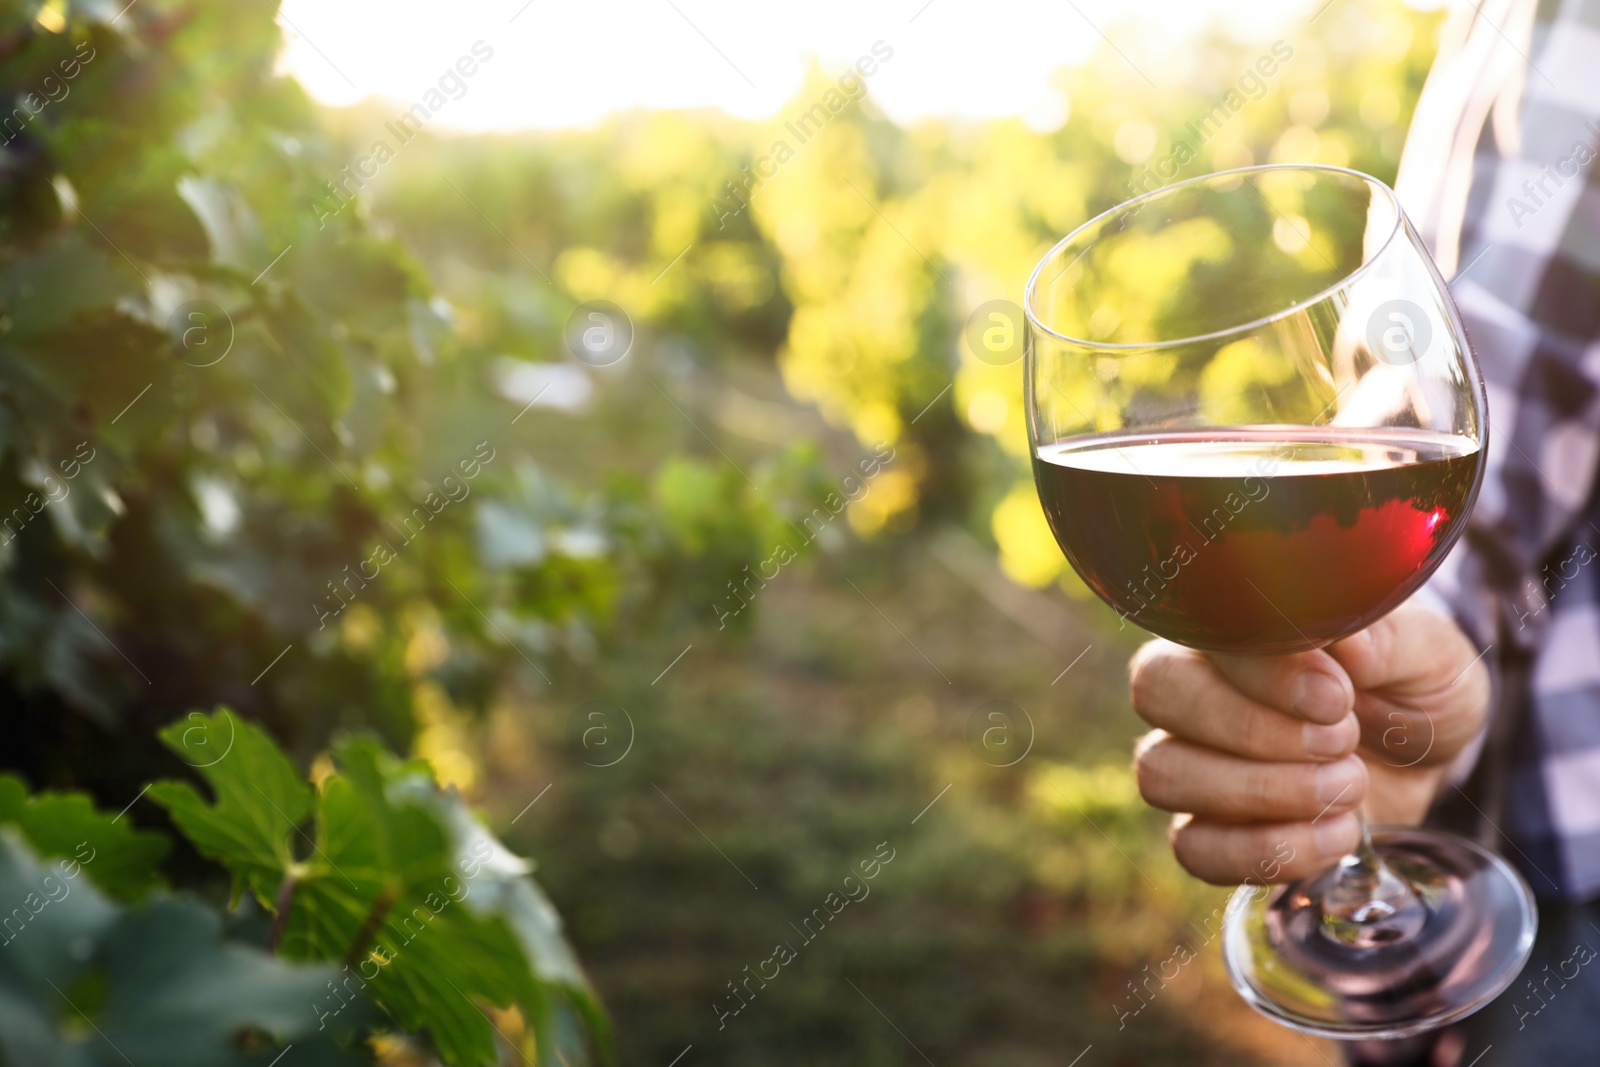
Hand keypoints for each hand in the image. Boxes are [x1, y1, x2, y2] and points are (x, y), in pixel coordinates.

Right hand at [1126, 601, 1489, 884]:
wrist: (1426, 759)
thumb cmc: (1414, 684)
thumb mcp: (1427, 651)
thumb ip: (1387, 639)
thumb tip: (1346, 645)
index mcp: (1237, 629)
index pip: (1201, 636)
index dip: (1263, 674)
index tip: (1337, 698)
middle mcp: (1195, 688)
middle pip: (1156, 692)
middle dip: (1252, 729)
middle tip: (1342, 741)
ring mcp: (1191, 762)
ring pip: (1161, 773)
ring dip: (1262, 791)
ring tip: (1347, 786)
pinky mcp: (1208, 832)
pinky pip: (1193, 849)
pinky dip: (1268, 850)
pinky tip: (1337, 834)